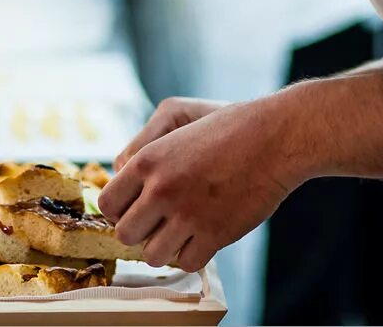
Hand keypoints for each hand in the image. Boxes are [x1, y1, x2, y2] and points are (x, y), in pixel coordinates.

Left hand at [99, 95, 297, 272]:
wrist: (274, 139)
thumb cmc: (227, 127)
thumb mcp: (175, 121)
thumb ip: (142, 151)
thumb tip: (122, 177)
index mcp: (147, 160)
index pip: (108, 203)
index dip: (120, 210)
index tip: (135, 209)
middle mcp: (162, 189)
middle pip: (125, 234)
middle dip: (140, 232)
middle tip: (158, 223)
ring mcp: (188, 215)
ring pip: (153, 255)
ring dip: (165, 247)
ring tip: (180, 231)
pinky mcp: (215, 234)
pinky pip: (186, 262)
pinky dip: (192, 254)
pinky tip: (202, 236)